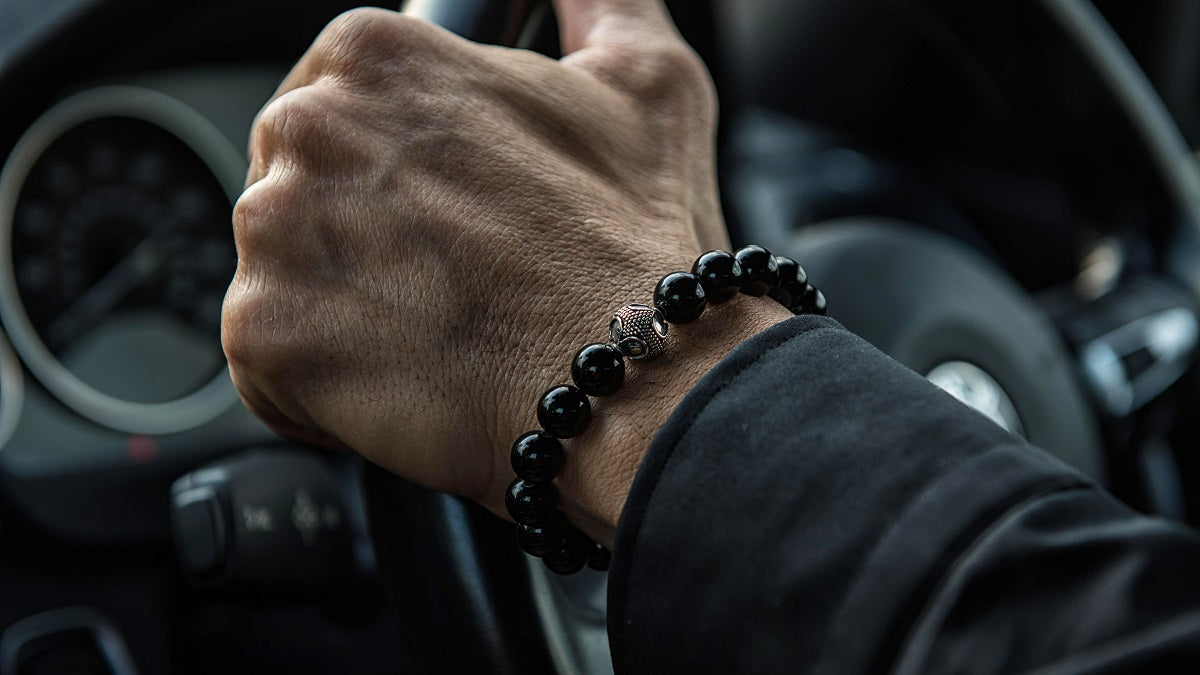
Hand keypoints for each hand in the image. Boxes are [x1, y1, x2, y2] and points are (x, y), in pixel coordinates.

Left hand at [222, 0, 789, 544]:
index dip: (384, 177)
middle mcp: (310, 126)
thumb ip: (599, 4)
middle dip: (356, 242)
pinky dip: (316, 390)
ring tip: (432, 334)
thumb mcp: (645, 79)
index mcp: (378, 56)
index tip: (430, 216)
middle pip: (296, 191)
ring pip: (279, 278)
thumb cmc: (637, 240)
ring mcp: (276, 229)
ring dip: (340, 314)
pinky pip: (263, 365)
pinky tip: (398, 382)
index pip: (331, 109)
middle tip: (445, 283)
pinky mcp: (264, 330)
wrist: (631, 375)